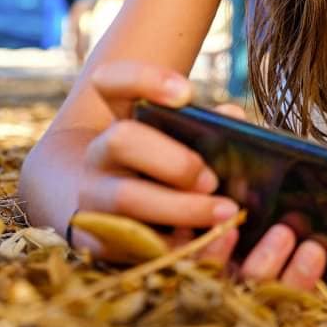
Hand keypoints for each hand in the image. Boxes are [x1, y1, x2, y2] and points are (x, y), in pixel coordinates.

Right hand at [75, 63, 326, 289]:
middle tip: (213, 179)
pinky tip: (203, 243)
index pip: (113, 81)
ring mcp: (91, 194)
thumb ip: (208, 124)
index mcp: (118, 116)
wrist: (104, 210)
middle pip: (122, 139)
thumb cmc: (161, 164)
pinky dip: (172, 245)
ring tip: (226, 213)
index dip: (147, 80)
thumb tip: (234, 120)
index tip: (187, 93)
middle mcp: (98, 152)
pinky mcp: (96, 238)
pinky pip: (131, 243)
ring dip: (181, 208)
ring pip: (125, 198)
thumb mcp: (179, 138)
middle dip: (174, 159)